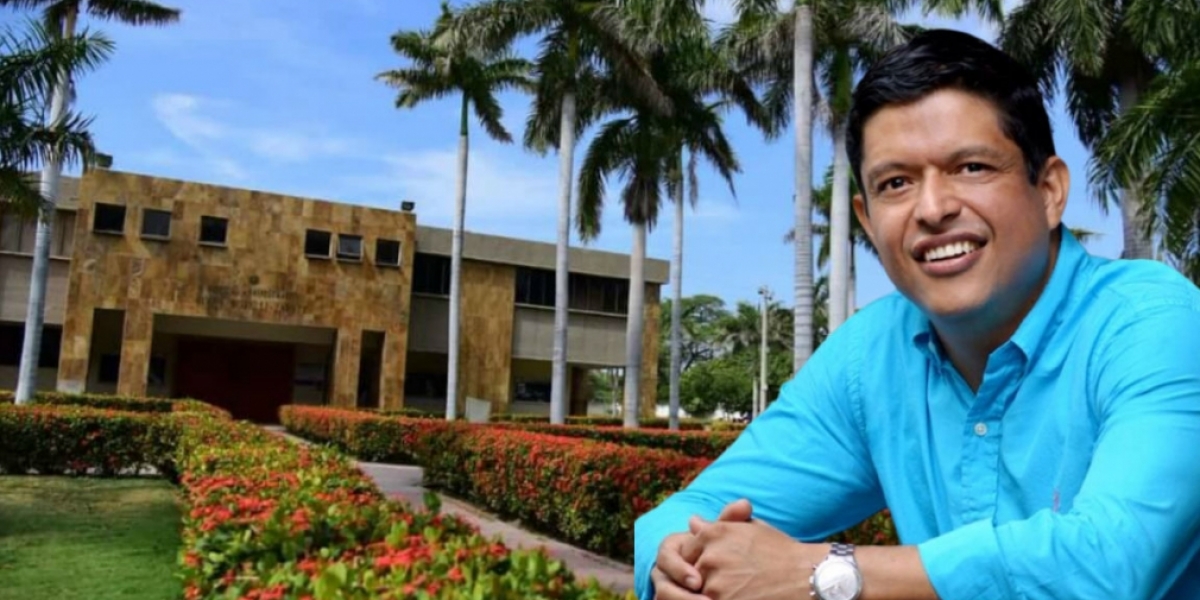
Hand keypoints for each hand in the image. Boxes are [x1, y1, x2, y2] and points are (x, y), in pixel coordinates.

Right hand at [652, 500, 754, 598]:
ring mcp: (669, 590)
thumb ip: (732, 521)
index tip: (698, 581)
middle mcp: (664, 572)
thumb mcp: (727, 536)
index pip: (665, 557)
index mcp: (672, 550)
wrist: (735, 579)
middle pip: (662, 585)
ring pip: (664, 599)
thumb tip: (744, 504)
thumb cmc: (728, 552)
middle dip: (681, 596)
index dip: (679, 569)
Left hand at [685, 508, 829, 599]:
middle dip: (706, 580)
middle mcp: (711, 555)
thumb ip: (718, 525)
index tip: (719, 570)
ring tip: (740, 589)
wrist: (807, 576)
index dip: (701, 564)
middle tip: (733, 580)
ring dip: (714, 593)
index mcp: (715, 533)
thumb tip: (692, 521)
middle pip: (692, 574)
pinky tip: (743, 596)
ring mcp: (716, 582)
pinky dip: (719, 599)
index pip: (688, 551)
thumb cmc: (782, 552)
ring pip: (700, 592)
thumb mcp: (750, 529)